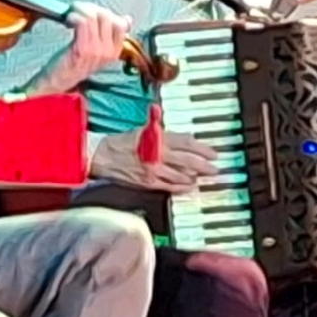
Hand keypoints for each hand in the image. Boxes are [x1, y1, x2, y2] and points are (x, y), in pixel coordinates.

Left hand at [27, 3, 132, 94]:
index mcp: (115, 52)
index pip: (121, 23)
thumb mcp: (98, 50)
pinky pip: (82, 22)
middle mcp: (108, 52)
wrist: (58, 81)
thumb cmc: (75, 63)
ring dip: (79, 10)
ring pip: (93, 17)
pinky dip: (74, 16)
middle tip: (77, 11)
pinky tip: (68, 21)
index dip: (105, 13)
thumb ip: (111, 35)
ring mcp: (96, 51)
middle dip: (90, 8)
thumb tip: (127, 18)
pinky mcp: (82, 50)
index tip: (91, 13)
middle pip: (106, 16)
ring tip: (71, 15)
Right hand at [90, 129, 218, 193]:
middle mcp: (158, 155)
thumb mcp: (142, 130)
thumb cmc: (120, 143)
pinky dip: (182, 187)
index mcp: (157, 139)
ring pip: (181, 175)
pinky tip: (189, 186)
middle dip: (204, 165)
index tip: (213, 153)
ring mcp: (154, 171)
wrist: (101, 156)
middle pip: (188, 160)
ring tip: (204, 177)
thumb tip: (178, 134)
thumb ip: (162, 131)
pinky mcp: (148, 183)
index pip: (186, 143)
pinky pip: (170, 186)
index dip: (202, 149)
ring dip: (195, 176)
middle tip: (215, 168)